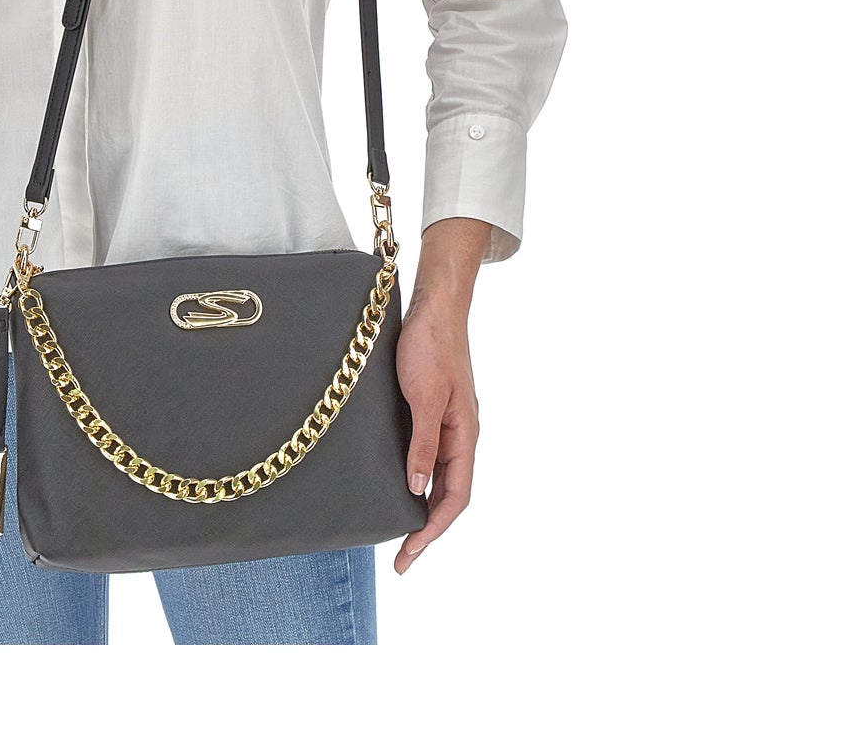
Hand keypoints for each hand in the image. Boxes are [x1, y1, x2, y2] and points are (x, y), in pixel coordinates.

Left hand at [393, 217, 486, 574]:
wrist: (434, 307)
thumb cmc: (431, 347)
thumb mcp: (423, 398)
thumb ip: (423, 444)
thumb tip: (418, 491)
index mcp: (465, 435)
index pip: (455, 497)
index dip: (433, 530)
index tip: (408, 555)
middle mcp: (460, 435)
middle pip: (449, 494)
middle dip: (427, 528)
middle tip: (400, 556)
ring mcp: (447, 423)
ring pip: (440, 477)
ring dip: (423, 506)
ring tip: (399, 531)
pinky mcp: (432, 410)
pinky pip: (429, 455)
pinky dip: (417, 478)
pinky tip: (399, 484)